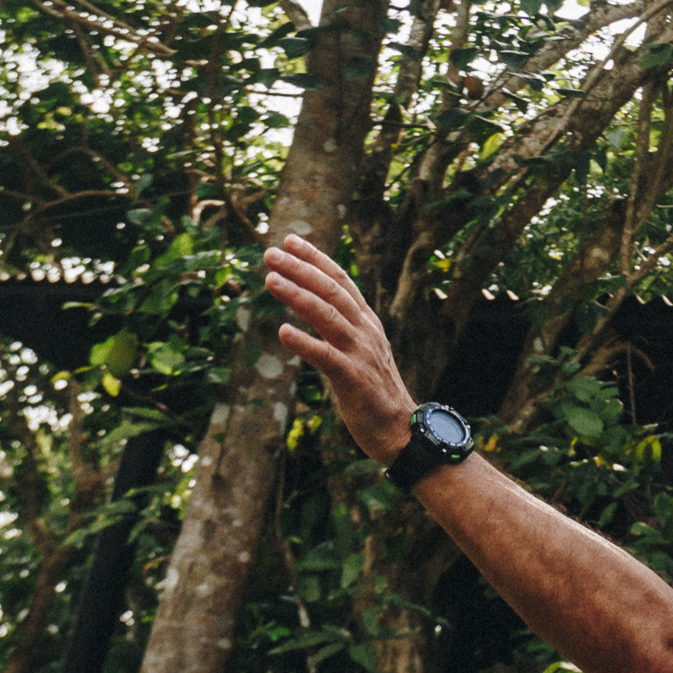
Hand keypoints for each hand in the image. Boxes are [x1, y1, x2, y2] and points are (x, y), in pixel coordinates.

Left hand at [264, 234, 416, 464]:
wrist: (401, 430)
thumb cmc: (375, 392)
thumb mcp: (362, 351)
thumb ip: (342, 328)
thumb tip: (313, 308)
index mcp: (366, 322)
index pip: (340, 280)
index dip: (315, 259)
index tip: (290, 241)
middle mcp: (365, 331)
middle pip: (331, 290)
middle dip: (300, 269)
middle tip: (270, 253)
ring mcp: (360, 353)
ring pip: (327, 315)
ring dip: (297, 295)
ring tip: (270, 280)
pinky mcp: (353, 379)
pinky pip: (325, 357)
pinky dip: (304, 343)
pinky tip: (282, 331)